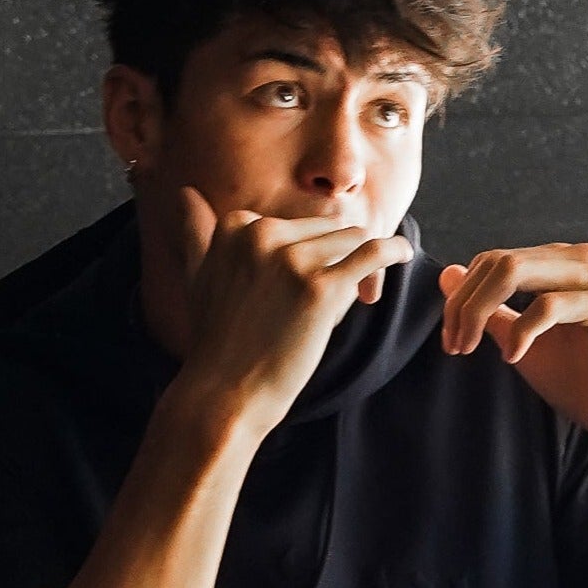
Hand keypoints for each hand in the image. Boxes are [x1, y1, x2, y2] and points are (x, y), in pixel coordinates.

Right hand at [166, 186, 412, 437]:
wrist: (225, 395)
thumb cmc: (216, 342)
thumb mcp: (198, 277)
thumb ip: (195, 232)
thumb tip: (184, 192)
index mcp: (237, 225)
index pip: (296, 223)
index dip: (303, 256)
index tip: (288, 294)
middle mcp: (263, 234)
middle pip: (325, 230)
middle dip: (327, 263)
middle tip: (297, 313)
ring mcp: (293, 260)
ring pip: (348, 244)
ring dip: (347, 274)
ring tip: (317, 314)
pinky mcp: (321, 289)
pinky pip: (371, 255)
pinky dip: (392, 251)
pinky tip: (403, 253)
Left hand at [438, 242, 587, 455]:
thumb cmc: (578, 380)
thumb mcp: (519, 339)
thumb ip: (489, 309)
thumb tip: (449, 274)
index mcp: (561, 262)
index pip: (494, 260)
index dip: (461, 297)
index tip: (450, 340)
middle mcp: (581, 259)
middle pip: (499, 261)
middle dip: (464, 305)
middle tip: (454, 346)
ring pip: (515, 271)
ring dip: (481, 312)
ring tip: (471, 348)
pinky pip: (548, 304)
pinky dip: (521, 331)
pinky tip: (514, 357)